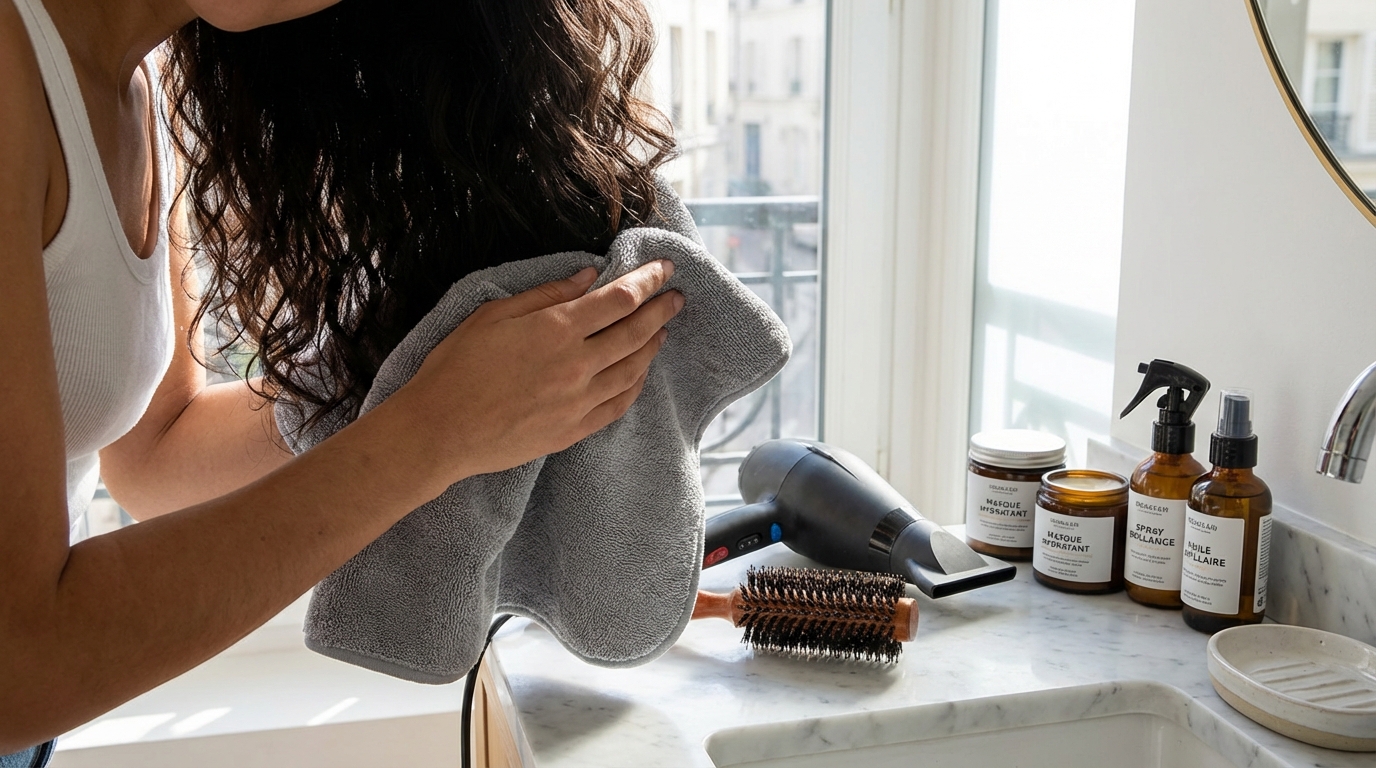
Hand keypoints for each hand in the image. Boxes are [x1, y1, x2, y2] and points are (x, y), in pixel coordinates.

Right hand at [395, 260, 683, 481]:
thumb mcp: (493, 315)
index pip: (619, 298)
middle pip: (636, 332)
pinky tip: (640, 374)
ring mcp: (579, 401)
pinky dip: (635, 386)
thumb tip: (588, 275)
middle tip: (678, 297)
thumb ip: (546, 294)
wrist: (439, 431)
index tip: (665, 269)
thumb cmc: (456, 367)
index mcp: (556, 329)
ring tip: (662, 331)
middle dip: (661, 310)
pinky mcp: (573, 430)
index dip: (648, 280)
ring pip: (633, 369)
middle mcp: (577, 364)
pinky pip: (618, 405)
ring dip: (652, 346)